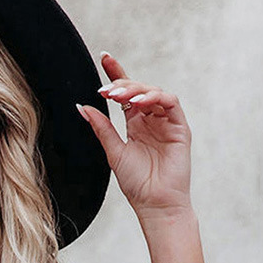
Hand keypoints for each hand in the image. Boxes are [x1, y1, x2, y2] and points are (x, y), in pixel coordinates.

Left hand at [76, 52, 192, 220]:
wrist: (154, 204)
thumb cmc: (136, 183)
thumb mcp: (114, 152)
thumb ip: (101, 128)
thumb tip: (82, 106)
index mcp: (135, 124)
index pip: (126, 94)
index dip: (117, 73)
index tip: (104, 58)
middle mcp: (151, 120)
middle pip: (138, 90)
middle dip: (122, 85)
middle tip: (106, 90)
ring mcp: (166, 122)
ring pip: (154, 93)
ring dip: (136, 90)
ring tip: (119, 96)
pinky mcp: (180, 127)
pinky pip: (169, 103)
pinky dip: (154, 98)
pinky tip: (139, 102)